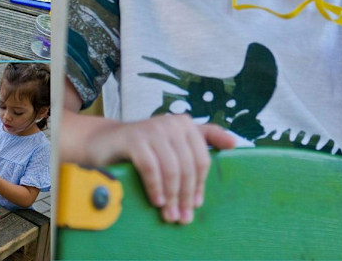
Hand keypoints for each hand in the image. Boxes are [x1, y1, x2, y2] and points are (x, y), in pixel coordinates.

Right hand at [106, 114, 235, 223]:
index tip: (195, 205)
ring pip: (172, 169)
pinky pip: (151, 167)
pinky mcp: (134, 138)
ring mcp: (152, 128)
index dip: (200, 185)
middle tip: (181, 218)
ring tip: (169, 215)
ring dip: (171, 196)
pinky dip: (155, 187)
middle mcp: (171, 122)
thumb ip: (204, 138)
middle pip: (188, 166)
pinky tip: (156, 201)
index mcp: (185, 124)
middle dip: (186, 196)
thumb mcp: (174, 141)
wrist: (106, 142)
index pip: (202, 159)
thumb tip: (235, 143)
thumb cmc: (145, 146)